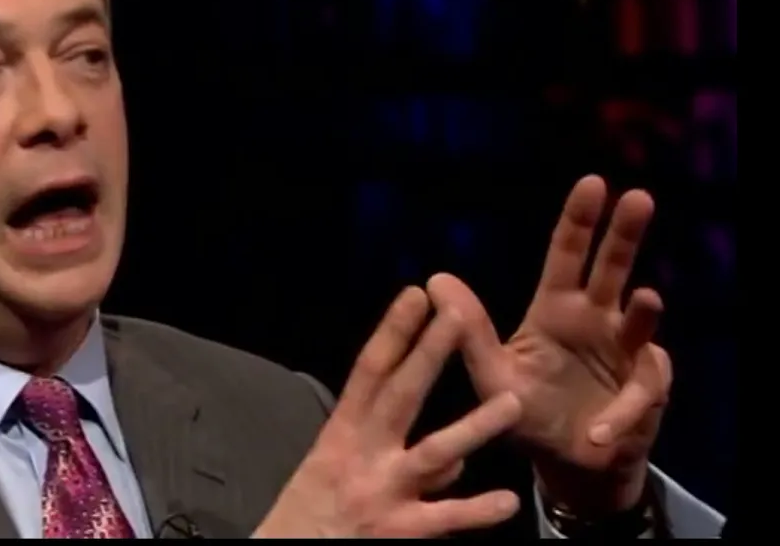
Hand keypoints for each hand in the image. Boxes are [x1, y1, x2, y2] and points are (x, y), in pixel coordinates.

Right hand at [255, 287, 523, 537]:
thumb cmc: (305, 519)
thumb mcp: (335, 476)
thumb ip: (396, 462)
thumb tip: (457, 463)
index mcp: (340, 437)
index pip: (369, 373)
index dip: (392, 332)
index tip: (415, 295)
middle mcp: (361, 457)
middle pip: (400, 396)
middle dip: (428, 354)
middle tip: (456, 315)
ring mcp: (381, 493)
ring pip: (433, 452)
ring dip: (474, 427)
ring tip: (512, 402)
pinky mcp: (398, 533)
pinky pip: (444, 520)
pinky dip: (476, 511)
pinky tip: (508, 501)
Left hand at [434, 175, 671, 514]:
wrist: (563, 465)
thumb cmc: (525, 413)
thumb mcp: (491, 374)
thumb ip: (468, 331)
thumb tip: (433, 278)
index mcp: (556, 311)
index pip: (568, 256)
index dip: (579, 221)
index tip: (592, 182)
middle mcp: (595, 323)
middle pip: (614, 269)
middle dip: (626, 235)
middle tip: (638, 197)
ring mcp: (625, 354)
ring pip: (642, 321)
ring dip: (644, 312)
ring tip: (645, 298)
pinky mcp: (644, 394)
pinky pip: (642, 395)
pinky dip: (624, 413)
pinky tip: (601, 431)